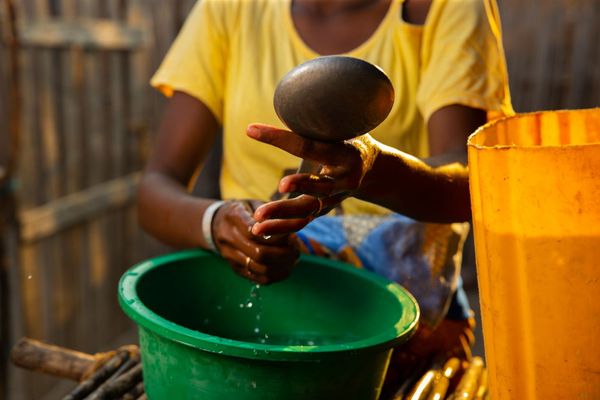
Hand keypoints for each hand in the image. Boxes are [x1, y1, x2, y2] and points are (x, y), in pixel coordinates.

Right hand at [211, 199, 299, 283]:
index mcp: (233, 217)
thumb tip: (291, 224)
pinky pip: (258, 278)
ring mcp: (230, 256)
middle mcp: (228, 238)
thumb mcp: (253, 204)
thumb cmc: (243, 211)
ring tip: (293, 257)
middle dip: (283, 253)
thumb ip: (269, 213)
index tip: (292, 233)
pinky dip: (276, 275)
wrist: (216, 224)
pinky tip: (286, 266)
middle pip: (259, 253)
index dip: (277, 234)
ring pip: (260, 269)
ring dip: (282, 265)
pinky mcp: (236, 269)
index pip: (255, 231)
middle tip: (296, 248)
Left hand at [247, 123, 380, 235]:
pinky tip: (259, 231)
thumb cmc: (349, 137)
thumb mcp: (342, 126)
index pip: (310, 145)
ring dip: (282, 216)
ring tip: (257, 221)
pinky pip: (302, 222)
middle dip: (300, 186)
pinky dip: (281, 228)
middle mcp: (342, 181)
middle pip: (319, 187)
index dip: (279, 137)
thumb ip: (318, 122)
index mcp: (346, 154)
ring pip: (308, 211)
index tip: (251, 130)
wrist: (373, 167)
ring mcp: (334, 199)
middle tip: (278, 187)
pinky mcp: (323, 210)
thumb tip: (285, 99)